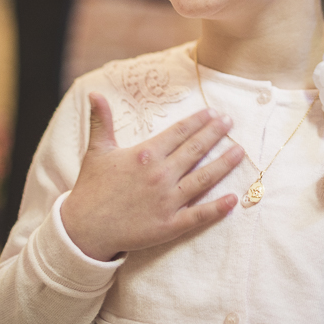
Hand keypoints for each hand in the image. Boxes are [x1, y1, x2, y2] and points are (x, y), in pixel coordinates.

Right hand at [60, 92, 244, 261]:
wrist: (83, 230)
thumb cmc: (91, 188)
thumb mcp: (97, 151)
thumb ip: (101, 121)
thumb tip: (95, 93)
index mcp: (146, 155)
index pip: (179, 132)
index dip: (198, 121)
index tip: (213, 112)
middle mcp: (160, 175)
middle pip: (196, 150)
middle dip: (215, 134)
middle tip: (231, 122)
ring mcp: (167, 201)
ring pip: (203, 179)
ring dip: (224, 164)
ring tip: (240, 152)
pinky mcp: (169, 225)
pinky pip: (198, 215)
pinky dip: (217, 208)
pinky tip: (233, 199)